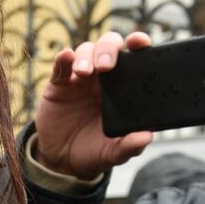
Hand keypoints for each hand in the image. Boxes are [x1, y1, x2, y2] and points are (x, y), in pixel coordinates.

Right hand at [34, 30, 154, 179]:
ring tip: (84, 72)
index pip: (134, 57)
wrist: (62, 161)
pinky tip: (65, 57)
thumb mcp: (114, 152)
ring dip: (86, 56)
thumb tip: (146, 137)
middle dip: (109, 49)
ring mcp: (79, 79)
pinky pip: (60, 66)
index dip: (138, 43)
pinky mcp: (58, 85)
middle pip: (109, 46)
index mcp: (124, 87)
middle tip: (106, 66)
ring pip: (85, 51)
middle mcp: (103, 78)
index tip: (140, 42)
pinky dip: (63, 59)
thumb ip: (130, 146)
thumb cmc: (94, 151)